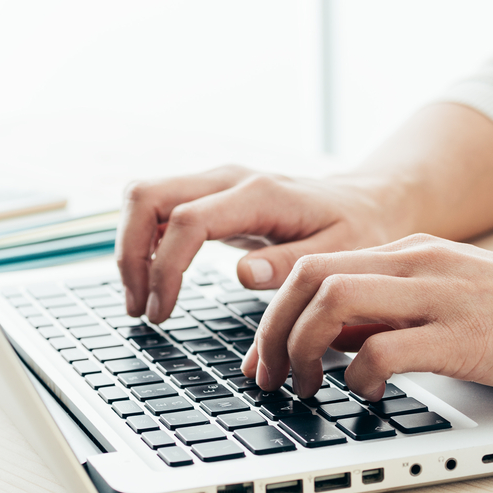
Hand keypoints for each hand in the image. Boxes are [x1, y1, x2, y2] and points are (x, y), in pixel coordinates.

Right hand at [116, 164, 403, 321]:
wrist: (364, 203)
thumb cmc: (355, 231)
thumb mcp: (338, 254)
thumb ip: (290, 264)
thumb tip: (243, 276)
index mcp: (258, 195)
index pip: (186, 221)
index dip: (164, 268)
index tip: (162, 313)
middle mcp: (227, 180)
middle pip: (144, 197)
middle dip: (129, 255)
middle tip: (140, 309)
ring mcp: (213, 184)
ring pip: (141, 198)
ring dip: (129, 250)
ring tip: (142, 303)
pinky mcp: (207, 197)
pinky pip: (155, 210)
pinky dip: (141, 244)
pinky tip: (153, 283)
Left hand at [242, 235, 492, 401]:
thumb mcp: (459, 303)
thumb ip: (400, 313)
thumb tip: (338, 342)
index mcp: (417, 253)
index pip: (315, 264)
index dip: (273, 315)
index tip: (262, 360)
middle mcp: (422, 264)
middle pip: (307, 277)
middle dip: (270, 333)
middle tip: (266, 382)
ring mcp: (444, 297)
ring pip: (330, 302)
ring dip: (299, 351)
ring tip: (303, 391)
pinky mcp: (469, 339)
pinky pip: (382, 350)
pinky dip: (355, 378)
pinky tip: (363, 398)